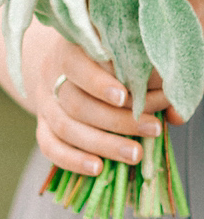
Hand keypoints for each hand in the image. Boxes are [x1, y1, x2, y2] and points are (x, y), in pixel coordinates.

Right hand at [28, 29, 171, 178]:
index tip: (124, 97)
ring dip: (102, 144)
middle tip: (152, 129)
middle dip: (116, 120)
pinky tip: (97, 169)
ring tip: (135, 154)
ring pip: (66, 128)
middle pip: (76, 103)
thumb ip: (151, 80)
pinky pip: (50, 147)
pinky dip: (73, 160)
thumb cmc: (107, 62)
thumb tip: (176, 114)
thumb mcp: (125, 58)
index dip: (98, 83)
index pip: (77, 66)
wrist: (64, 69)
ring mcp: (45, 105)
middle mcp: (52, 77)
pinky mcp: (42, 127)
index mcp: (71, 50)